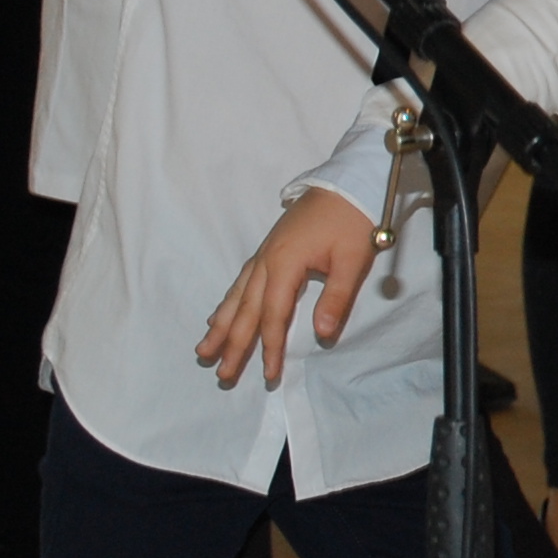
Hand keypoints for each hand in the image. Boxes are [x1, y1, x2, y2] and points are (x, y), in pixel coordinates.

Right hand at [198, 186, 378, 388]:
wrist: (348, 183)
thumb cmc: (353, 220)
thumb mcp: (353, 260)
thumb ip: (337, 298)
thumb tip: (323, 335)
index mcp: (285, 263)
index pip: (274, 315)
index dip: (271, 347)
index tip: (269, 375)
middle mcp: (267, 260)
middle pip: (247, 310)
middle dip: (234, 345)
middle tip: (222, 375)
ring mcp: (264, 253)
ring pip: (237, 296)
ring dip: (221, 325)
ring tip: (204, 351)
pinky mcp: (269, 249)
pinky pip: (241, 281)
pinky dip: (228, 302)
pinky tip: (218, 316)